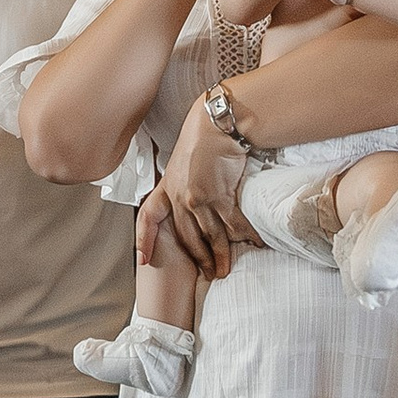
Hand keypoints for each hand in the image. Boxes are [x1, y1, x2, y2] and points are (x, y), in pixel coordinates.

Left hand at [151, 98, 264, 281]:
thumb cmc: (203, 137)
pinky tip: (253, 243)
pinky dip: (244, 236)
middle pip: (187, 236)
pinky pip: (232, 224)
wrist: (216, 123)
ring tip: (225, 269)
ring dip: (220, 255)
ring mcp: (200, 198)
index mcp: (167, 187)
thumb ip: (184, 182)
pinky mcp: (220, 196)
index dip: (144, 239)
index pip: (149, 217)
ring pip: (210, 235)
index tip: (144, 259)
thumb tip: (191, 197)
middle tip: (208, 274)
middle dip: (197, 258)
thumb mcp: (184, 161)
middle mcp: (180, 197)